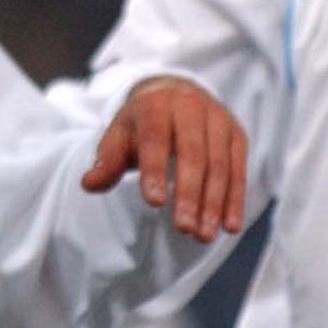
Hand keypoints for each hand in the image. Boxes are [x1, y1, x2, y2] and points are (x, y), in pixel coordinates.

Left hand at [80, 75, 247, 241]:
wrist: (175, 92)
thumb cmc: (142, 122)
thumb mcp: (120, 134)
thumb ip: (108, 160)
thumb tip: (88, 184)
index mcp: (155, 104)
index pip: (156, 138)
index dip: (155, 170)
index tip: (154, 203)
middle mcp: (190, 106)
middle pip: (192, 153)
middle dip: (189, 193)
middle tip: (183, 229)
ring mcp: (218, 119)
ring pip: (219, 164)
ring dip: (213, 203)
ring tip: (203, 235)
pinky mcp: (236, 134)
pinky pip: (238, 169)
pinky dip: (235, 199)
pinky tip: (229, 226)